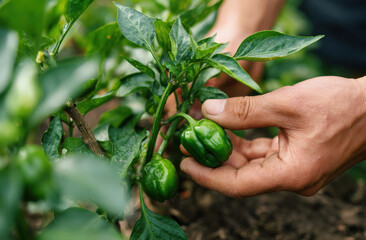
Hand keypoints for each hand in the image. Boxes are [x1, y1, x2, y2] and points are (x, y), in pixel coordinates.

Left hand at [180, 76, 365, 197]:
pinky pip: (263, 154)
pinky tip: (228, 127)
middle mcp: (291, 179)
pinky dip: (245, 142)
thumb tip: (208, 112)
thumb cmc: (340, 105)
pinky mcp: (296, 158)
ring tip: (203, 130)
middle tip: (188, 140)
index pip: (237, 185)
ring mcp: (294, 170)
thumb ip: (245, 110)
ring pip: (251, 163)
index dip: (206, 176)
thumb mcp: (287, 103)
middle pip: (241, 174)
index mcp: (291, 174)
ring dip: (227, 147)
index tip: (184, 163)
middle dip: (213, 157)